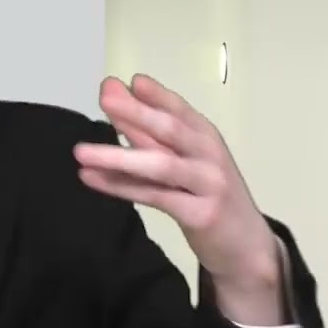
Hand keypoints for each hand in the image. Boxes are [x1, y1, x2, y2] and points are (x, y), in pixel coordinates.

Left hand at [73, 75, 282, 321]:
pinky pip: (154, 197)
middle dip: (136, 112)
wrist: (246, 248)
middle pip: (171, 129)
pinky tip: (91, 179)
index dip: (152, 94)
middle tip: (105, 97)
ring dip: (117, 156)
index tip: (123, 80)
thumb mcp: (181, 160)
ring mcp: (208, 184)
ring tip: (80, 151)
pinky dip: (120, 187)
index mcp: (205, 136)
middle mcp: (209, 154)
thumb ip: (147, 133)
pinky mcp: (200, 214)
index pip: (177, 109)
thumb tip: (115, 99)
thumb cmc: (207, 195)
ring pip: (160, 165)